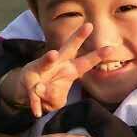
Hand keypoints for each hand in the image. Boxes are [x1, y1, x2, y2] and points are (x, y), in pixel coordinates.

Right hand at [0, 22, 115, 117]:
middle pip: (67, 49)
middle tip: (88, 26)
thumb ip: (55, 97)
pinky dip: (35, 102)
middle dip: (78, 38)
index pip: (85, 61)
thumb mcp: (57, 98)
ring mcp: (40, 71)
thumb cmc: (47, 90)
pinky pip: (32, 92)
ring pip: (46, 62)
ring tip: (53, 54)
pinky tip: (37, 110)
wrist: (25, 91)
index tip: (111, 48)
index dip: (97, 56)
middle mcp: (56, 65)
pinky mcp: (28, 82)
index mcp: (68, 69)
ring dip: (50, 58)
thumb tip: (43, 92)